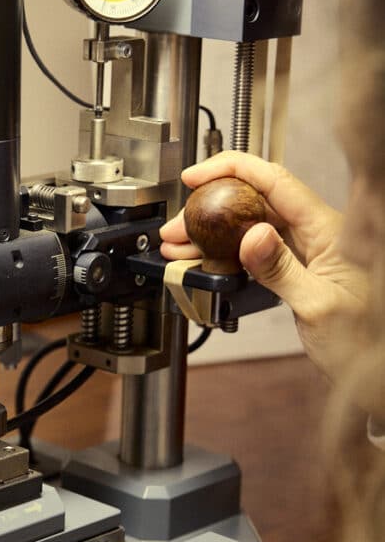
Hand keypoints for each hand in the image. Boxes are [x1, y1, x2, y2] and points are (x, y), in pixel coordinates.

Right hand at [159, 152, 367, 380]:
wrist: (374, 371)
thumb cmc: (363, 340)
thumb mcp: (319, 306)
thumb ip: (282, 270)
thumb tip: (252, 236)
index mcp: (327, 229)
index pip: (275, 182)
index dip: (232, 171)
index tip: (197, 177)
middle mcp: (315, 233)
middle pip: (254, 203)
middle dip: (209, 210)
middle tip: (177, 228)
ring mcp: (304, 251)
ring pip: (248, 227)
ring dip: (210, 235)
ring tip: (178, 247)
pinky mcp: (294, 270)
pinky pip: (253, 252)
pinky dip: (223, 254)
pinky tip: (201, 262)